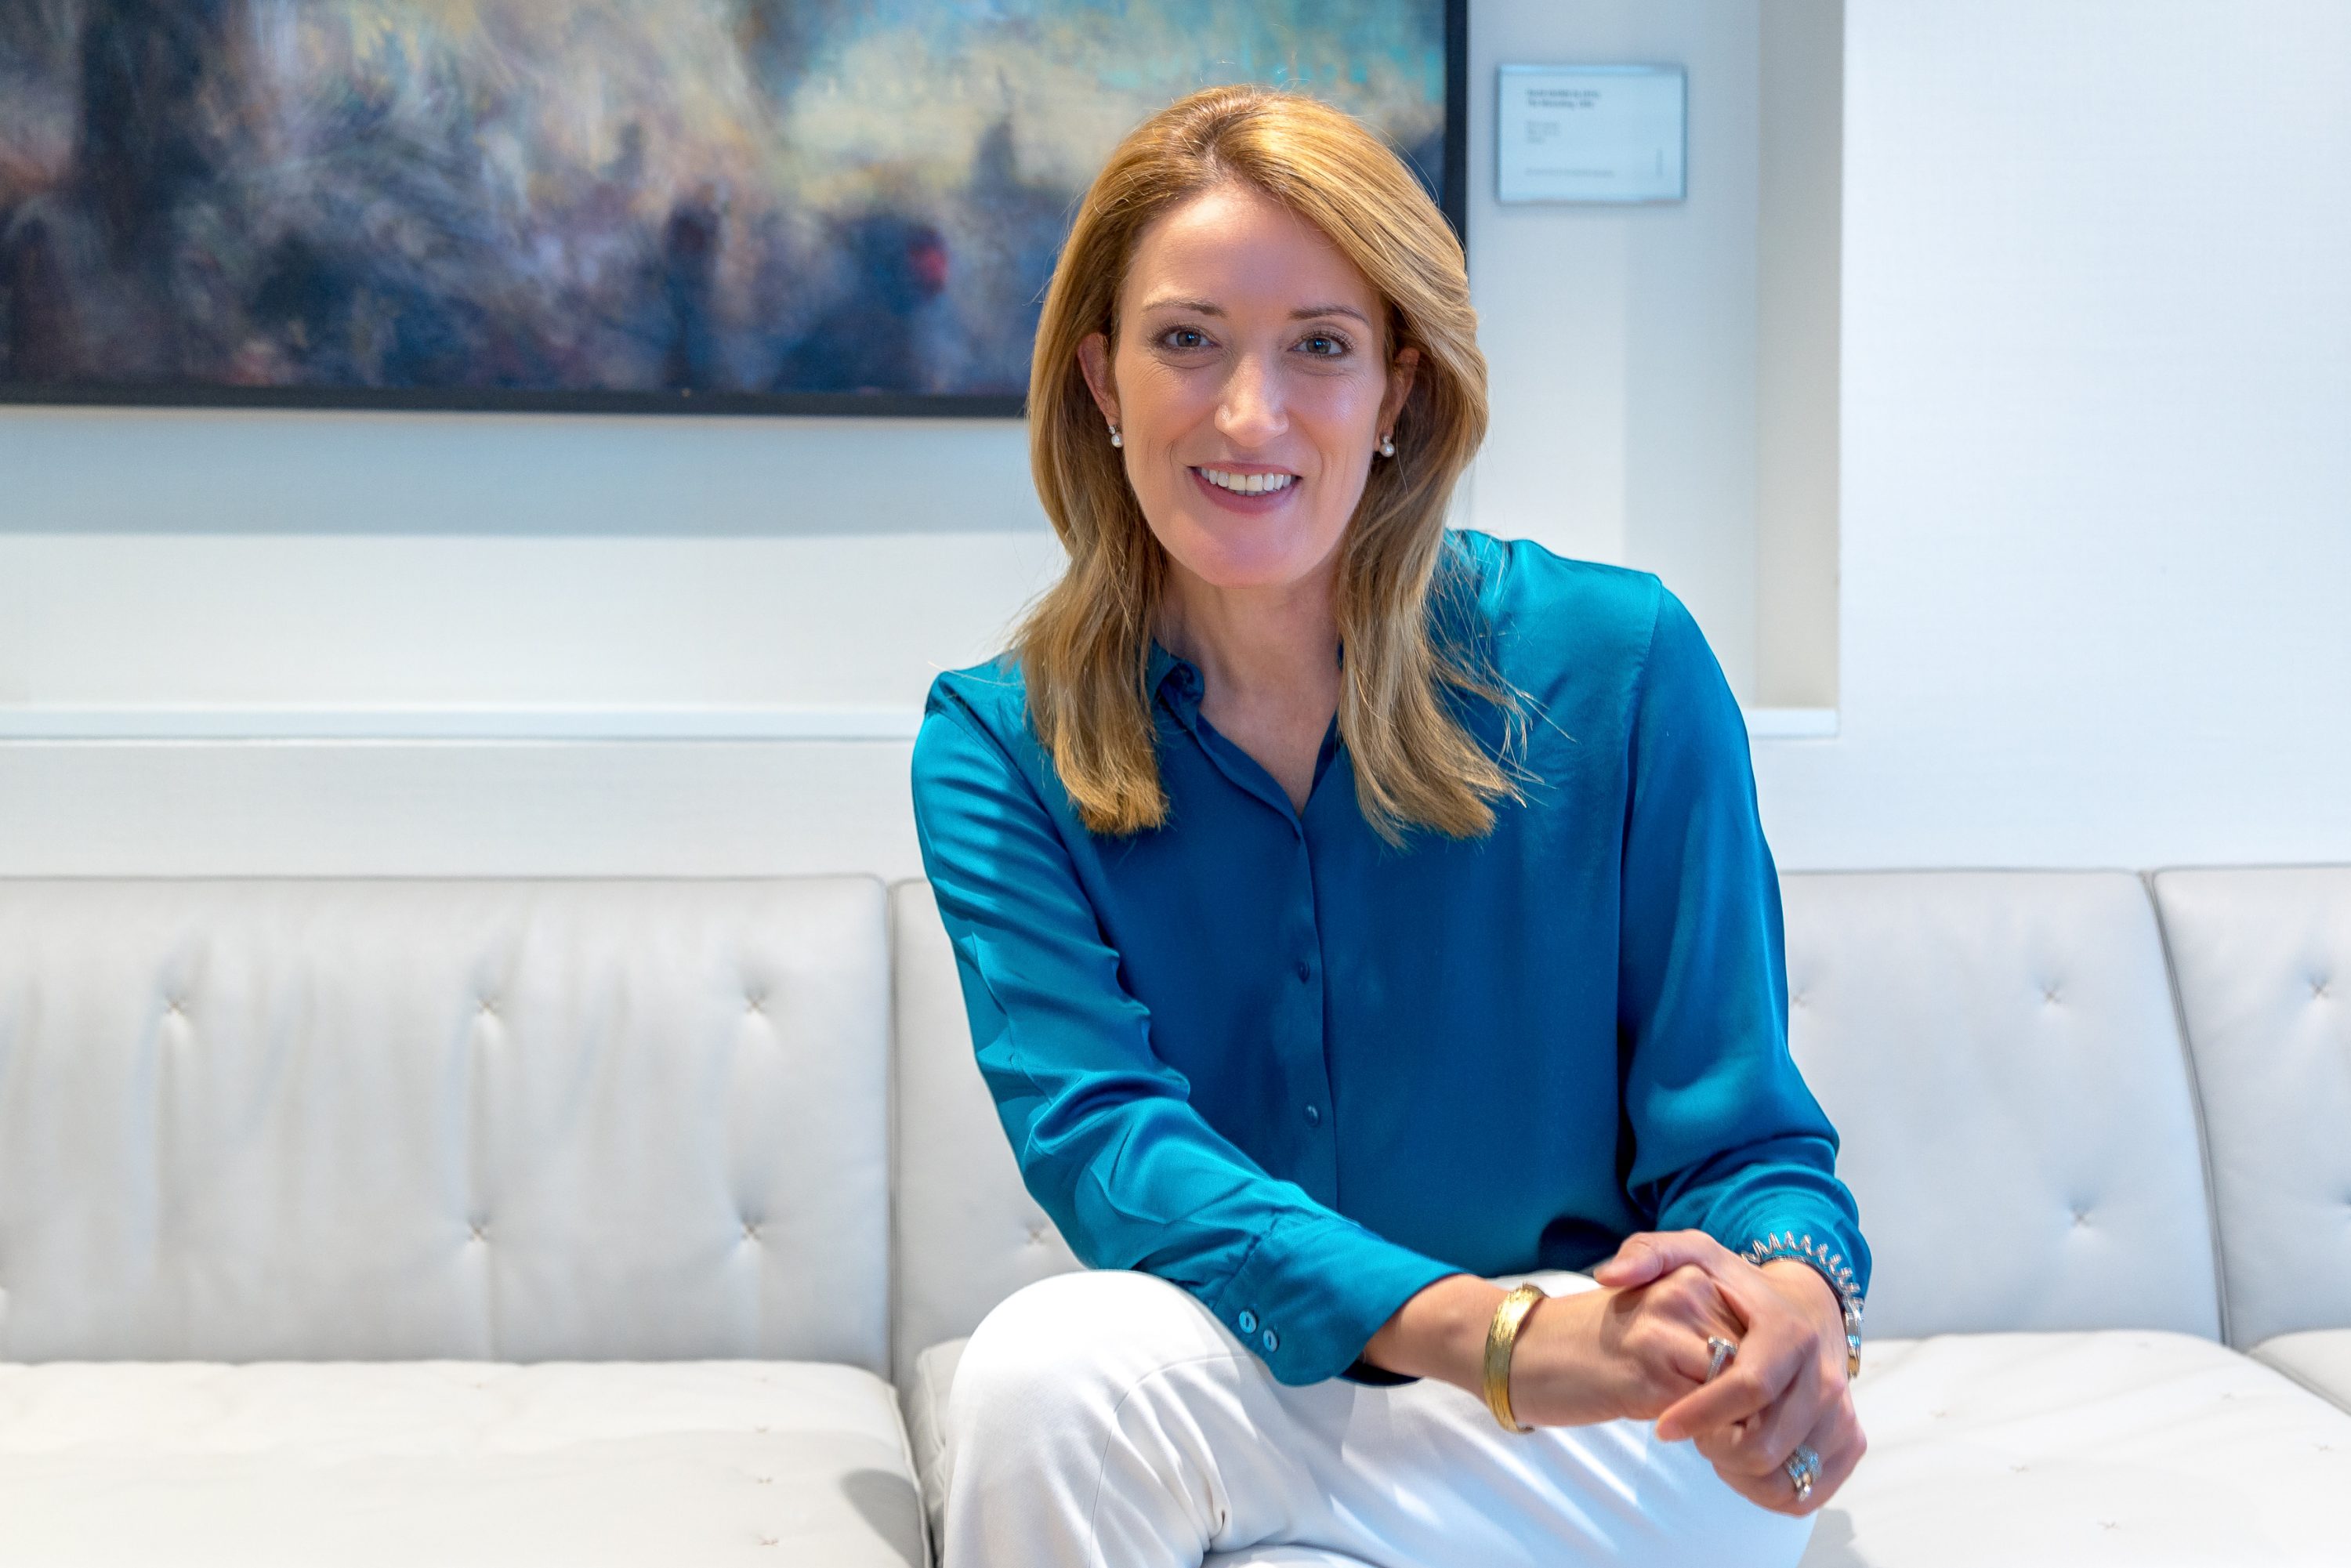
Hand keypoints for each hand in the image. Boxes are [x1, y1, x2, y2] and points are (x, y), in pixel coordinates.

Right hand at [1360, 1264, 1745, 1429]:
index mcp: (1696, 1273)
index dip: (1768, 1383)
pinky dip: (1709, 1436)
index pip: (1766, 1337)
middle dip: (1758, 1407)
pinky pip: (1707, 1414)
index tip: (1751, 1409)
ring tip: (1713, 1437)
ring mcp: (1668, 1326)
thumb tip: (1770, 1388)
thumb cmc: (1597, 1344)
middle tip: (1737, 1431)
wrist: (1525, 1349)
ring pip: (1740, 1390)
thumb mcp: (1662, 1320)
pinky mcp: (1649, 1366)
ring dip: (1737, 1425)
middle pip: (1760, 1363)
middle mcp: (1688, 1291)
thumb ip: (1714, 1335)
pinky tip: (1682, 1435)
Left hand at [1594, 1230, 1866, 1515]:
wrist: (1809, 1304)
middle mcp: (1824, 1376)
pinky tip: (1739, 1463)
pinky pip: (1809, 1491)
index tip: (1662, 1428)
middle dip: (1715, 1447)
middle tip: (1688, 1431)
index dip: (1701, 1414)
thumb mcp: (1695, 1254)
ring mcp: (1841, 1411)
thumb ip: (1647, 1255)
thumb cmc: (1742, 1286)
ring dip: (1738, 1472)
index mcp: (1788, 1332)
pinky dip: (1768, 1490)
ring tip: (1711, 1443)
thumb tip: (1608, 1276)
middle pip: (1766, 1443)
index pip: (1748, 1387)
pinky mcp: (1850, 1440)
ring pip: (1786, 1475)